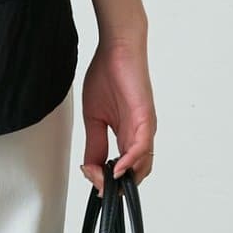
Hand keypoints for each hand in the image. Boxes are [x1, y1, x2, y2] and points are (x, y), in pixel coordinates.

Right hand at [80, 35, 155, 193]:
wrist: (116, 47)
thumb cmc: (107, 74)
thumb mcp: (93, 117)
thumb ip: (94, 143)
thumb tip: (89, 166)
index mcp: (127, 135)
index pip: (120, 169)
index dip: (104, 179)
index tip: (87, 175)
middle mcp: (139, 134)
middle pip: (135, 174)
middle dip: (114, 185)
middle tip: (95, 184)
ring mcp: (144, 127)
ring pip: (142, 165)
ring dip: (122, 178)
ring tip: (102, 180)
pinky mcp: (145, 117)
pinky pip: (141, 146)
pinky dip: (130, 161)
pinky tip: (116, 169)